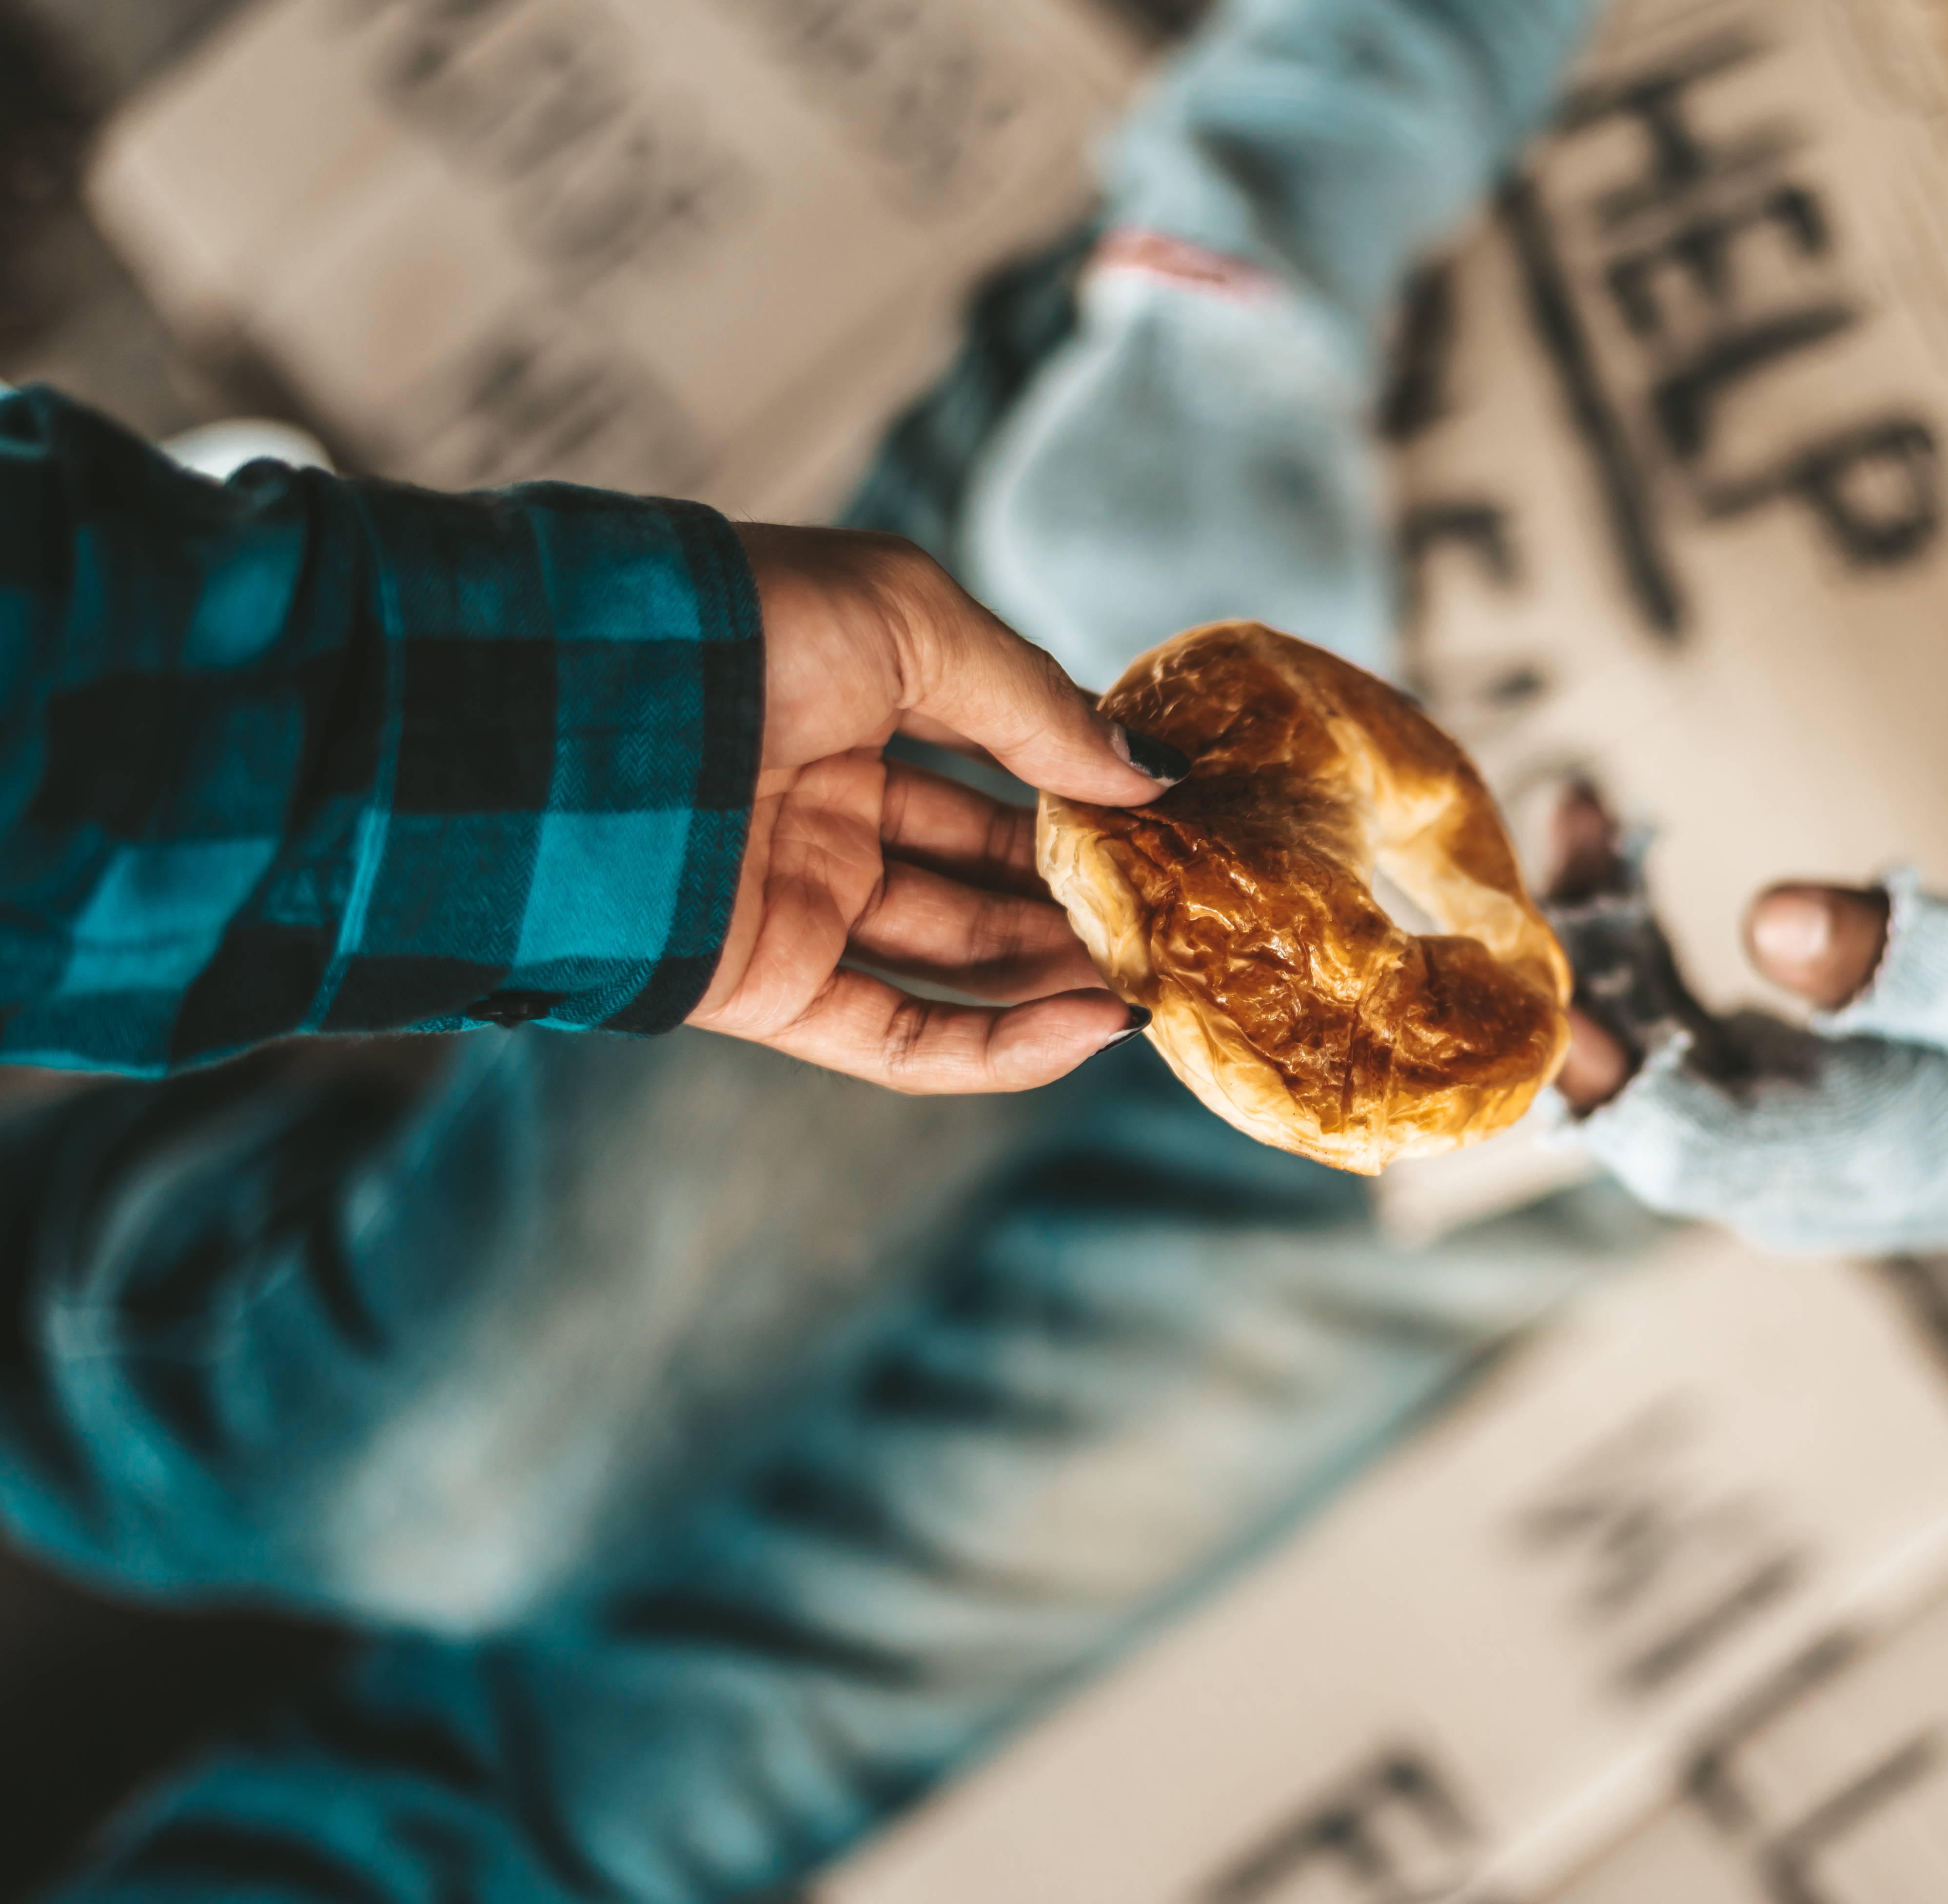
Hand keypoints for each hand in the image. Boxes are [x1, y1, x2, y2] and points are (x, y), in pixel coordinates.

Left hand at [686, 524, 1189, 1094]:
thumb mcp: (913, 623)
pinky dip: (996, 1047)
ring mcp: (794, 898)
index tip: (1169, 822)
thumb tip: (1144, 776)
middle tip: (1178, 913)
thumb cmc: (740, 628)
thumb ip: (1035, 704)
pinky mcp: (763, 986)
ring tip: (1154, 976)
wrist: (580, 705)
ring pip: (956, 958)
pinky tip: (1088, 1029)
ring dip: (1058, 973)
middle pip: (983, 869)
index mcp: (849, 702)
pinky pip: (898, 1036)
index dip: (1080, 795)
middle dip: (1081, 893)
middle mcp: (824, 803)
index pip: (993, 762)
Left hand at [1551, 797, 1947, 1256]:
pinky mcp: (1743, 1083)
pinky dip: (1625, 933)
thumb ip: (1906, 958)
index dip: (1612, 1083)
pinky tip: (1607, 833)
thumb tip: (1770, 918)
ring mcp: (1752, 1132)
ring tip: (1580, 809)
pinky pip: (1654, 1015)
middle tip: (1530, 864)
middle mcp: (1775, 1171)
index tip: (1549, 1005)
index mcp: (1847, 1164)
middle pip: (1629, 1097)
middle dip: (1569, 981)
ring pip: (1627, 1047)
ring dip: (1588, 935)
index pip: (1694, 1149)